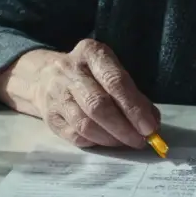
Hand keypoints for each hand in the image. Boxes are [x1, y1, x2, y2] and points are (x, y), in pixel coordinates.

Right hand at [31, 40, 159, 148]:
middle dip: (123, 127)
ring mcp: (56, 94)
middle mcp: (70, 71)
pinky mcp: (50, 117)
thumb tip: (152, 123)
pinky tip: (107, 142)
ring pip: (85, 124)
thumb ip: (133, 94)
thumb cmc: (88, 74)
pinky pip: (74, 136)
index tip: (149, 127)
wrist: (43, 76)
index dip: (134, 107)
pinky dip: (95, 143)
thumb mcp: (110, 71)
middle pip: (98, 105)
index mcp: (91, 53)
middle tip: (140, 140)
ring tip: (125, 142)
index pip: (115, 82)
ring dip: (110, 139)